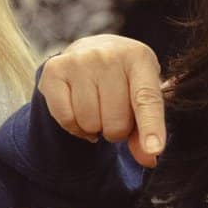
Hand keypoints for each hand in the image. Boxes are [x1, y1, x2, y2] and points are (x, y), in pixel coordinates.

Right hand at [38, 34, 165, 167]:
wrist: (91, 48)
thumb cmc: (123, 79)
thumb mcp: (141, 95)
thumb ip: (146, 129)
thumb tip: (148, 159)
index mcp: (139, 58)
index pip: (147, 99)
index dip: (151, 127)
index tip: (154, 149)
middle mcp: (108, 55)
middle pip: (116, 121)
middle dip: (116, 130)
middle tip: (114, 113)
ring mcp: (79, 60)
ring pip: (89, 123)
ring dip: (95, 128)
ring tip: (97, 109)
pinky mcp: (54, 70)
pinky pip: (66, 119)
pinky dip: (74, 127)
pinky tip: (79, 113)